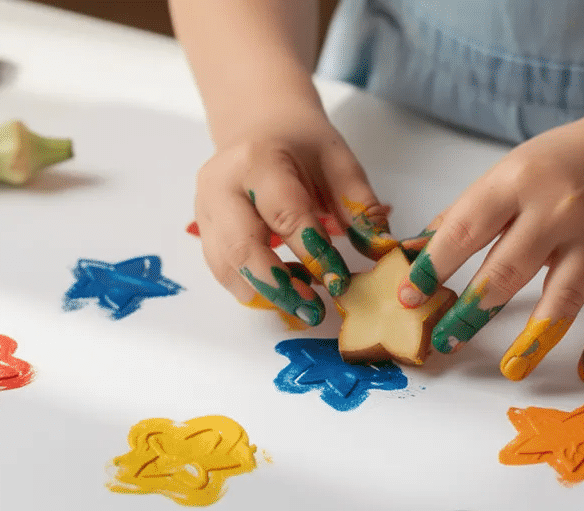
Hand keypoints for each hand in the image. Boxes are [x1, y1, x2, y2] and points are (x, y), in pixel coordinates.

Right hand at [192, 108, 410, 325]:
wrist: (259, 125)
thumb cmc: (300, 145)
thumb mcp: (337, 161)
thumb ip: (359, 205)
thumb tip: (380, 249)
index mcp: (258, 160)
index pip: (285, 214)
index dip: (312, 252)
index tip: (339, 281)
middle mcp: (221, 185)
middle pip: (241, 246)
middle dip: (278, 285)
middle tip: (313, 311)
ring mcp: (205, 209)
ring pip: (226, 265)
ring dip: (264, 292)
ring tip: (302, 303)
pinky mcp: (203, 230)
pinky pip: (222, 269)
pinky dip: (252, 287)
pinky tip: (282, 290)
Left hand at [398, 116, 583, 382]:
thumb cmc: (554, 166)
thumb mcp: (502, 175)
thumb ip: (459, 218)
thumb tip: (410, 254)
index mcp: (518, 182)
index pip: (467, 230)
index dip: (434, 266)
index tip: (409, 296)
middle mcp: (558, 209)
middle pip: (510, 269)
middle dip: (473, 309)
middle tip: (445, 339)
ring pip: (564, 296)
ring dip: (535, 338)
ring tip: (511, 368)